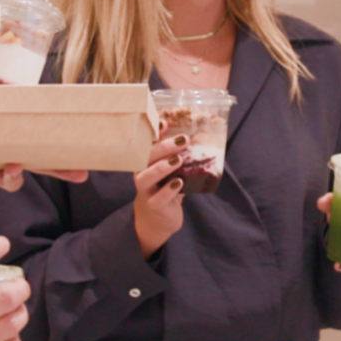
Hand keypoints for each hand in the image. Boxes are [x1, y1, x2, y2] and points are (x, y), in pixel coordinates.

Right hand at [133, 134, 190, 256]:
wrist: (159, 218)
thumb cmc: (166, 188)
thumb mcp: (172, 170)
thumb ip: (180, 154)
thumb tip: (199, 135)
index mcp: (145, 161)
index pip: (147, 143)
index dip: (154, 132)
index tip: (165, 122)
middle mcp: (141, 173)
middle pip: (146, 157)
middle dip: (164, 147)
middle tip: (183, 140)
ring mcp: (145, 190)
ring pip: (146, 177)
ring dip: (161, 167)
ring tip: (178, 160)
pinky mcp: (153, 206)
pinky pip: (158, 198)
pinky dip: (168, 190)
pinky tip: (179, 183)